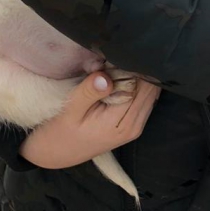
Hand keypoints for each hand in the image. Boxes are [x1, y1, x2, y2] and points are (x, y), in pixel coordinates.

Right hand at [19, 72, 161, 168]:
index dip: (133, 66)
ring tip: (114, 71)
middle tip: (114, 62)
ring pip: (151, 91)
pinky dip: (137, 85)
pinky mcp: (134, 122)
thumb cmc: (61, 130)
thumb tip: (106, 77)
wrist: (58, 152)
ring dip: (137, 77)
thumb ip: (89, 92)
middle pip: (151, 87)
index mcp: (122, 122)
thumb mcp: (70, 110)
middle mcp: (135, 125)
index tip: (116, 58)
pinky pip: (145, 97)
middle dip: (137, 70)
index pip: (143, 85)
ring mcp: (137, 124)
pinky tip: (118, 81)